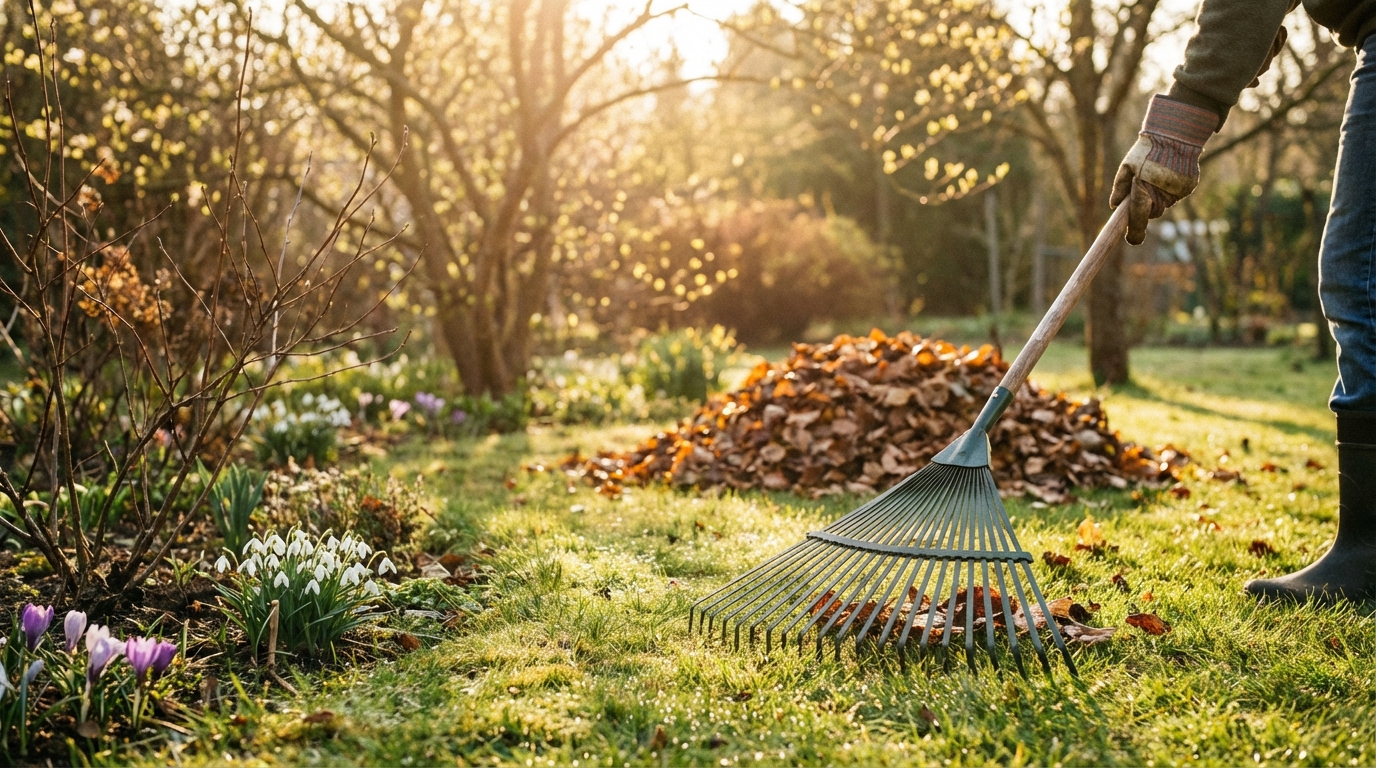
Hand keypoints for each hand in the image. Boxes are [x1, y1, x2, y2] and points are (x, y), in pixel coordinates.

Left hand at [1110, 95, 1216, 244]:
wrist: (1176, 134)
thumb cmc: (1147, 150)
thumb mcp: (1127, 165)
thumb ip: (1120, 187)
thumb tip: (1115, 205)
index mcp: (1144, 189)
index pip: (1138, 217)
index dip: (1135, 232)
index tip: (1132, 241)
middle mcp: (1162, 194)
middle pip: (1152, 213)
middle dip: (1146, 208)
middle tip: (1144, 190)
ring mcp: (1177, 192)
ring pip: (1164, 204)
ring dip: (1158, 197)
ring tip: (1156, 176)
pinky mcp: (1188, 187)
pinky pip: (1175, 196)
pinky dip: (1170, 190)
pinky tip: (1168, 174)